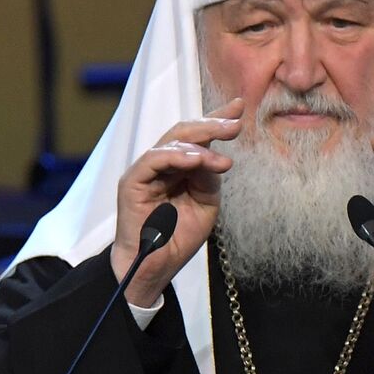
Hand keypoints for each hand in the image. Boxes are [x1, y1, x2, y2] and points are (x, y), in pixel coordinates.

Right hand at [111, 98, 243, 306]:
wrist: (156, 266)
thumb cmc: (178, 237)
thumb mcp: (205, 203)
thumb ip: (208, 177)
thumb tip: (215, 156)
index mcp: (180, 167)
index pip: (198, 136)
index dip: (217, 119)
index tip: (241, 106)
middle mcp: (162, 163)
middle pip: (185, 132)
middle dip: (212, 124)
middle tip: (235, 124)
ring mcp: (146, 170)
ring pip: (172, 141)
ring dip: (201, 145)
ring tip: (222, 161)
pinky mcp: (133, 181)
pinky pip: (154, 158)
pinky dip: (177, 156)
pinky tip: (197, 160)